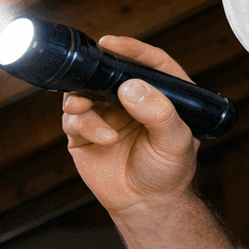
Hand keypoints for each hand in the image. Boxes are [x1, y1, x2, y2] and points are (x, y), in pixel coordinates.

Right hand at [61, 36, 199, 213]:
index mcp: (159, 93)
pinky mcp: (84, 133)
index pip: (147, 62)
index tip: (112, 42)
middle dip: (96, 71)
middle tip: (89, 73)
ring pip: (84, 91)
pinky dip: (84, 124)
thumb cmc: (168, 172)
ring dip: (83, 97)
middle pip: (110, 71)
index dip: (130, 48)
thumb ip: (159, 113)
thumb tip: (131, 86)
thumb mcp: (175, 142)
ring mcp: (105, 114)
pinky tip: (104, 139)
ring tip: (85, 108)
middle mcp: (130, 100)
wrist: (146, 205)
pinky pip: (74, 118)